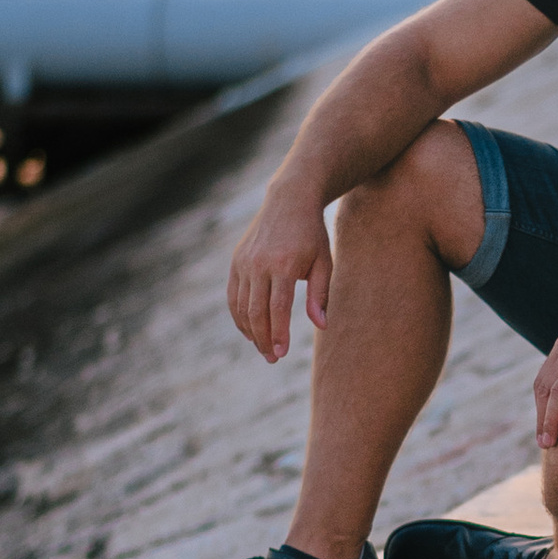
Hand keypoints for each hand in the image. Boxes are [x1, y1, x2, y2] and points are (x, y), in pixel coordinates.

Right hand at [227, 177, 332, 361]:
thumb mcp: (324, 261)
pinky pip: (234, 296)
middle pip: (256, 312)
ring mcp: (244, 262)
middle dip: (264, 339)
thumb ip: (320, 294)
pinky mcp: (236, 261)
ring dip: (251, 331)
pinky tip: (250, 331)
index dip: (279, 334)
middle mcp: (259, 264)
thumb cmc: (312, 234)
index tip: (282, 354)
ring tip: (264, 348)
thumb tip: (321, 325)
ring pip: (242, 306)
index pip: (278, 308)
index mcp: (283, 264)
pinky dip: (239, 316)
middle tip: (273, 358)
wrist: (289, 200)